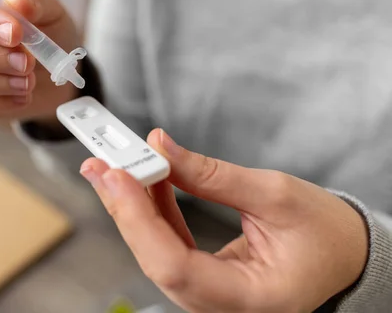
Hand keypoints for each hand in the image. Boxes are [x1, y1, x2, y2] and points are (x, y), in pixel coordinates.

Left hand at [80, 129, 368, 312]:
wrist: (345, 254)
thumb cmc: (325, 232)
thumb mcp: (275, 194)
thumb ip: (211, 174)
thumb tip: (162, 149)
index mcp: (249, 299)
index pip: (176, 266)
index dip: (140, 221)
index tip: (119, 178)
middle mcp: (221, 305)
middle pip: (156, 259)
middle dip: (124, 208)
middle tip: (101, 167)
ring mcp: (209, 294)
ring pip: (155, 251)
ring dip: (132, 207)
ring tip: (112, 168)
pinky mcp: (203, 277)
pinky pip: (167, 244)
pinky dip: (153, 210)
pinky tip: (146, 180)